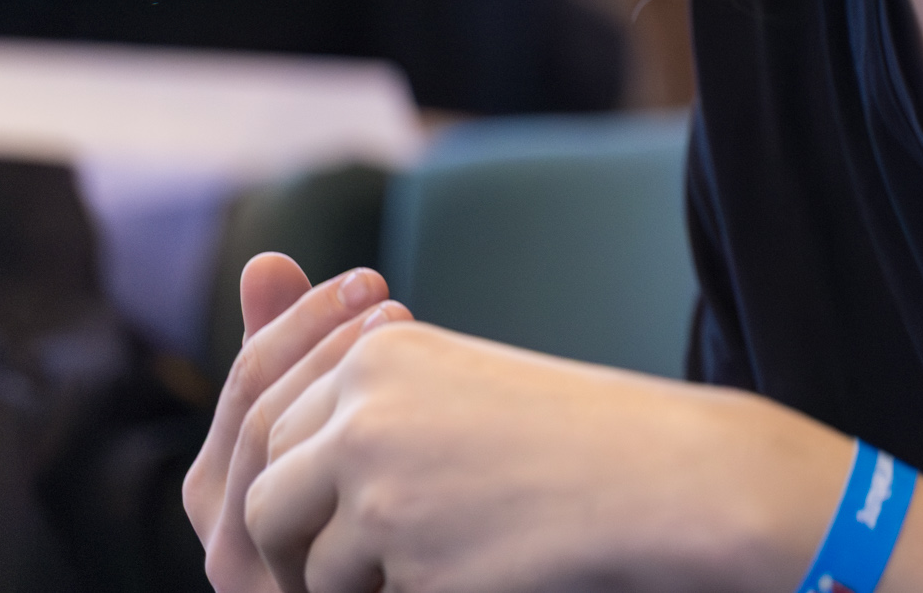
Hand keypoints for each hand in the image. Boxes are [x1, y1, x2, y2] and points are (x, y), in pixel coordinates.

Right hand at [184, 256, 412, 592]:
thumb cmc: (395, 505)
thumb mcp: (342, 426)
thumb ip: (299, 358)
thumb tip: (264, 261)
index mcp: (224, 489)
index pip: (249, 384)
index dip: (302, 322)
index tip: (367, 277)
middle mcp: (226, 537)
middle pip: (257, 414)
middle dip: (319, 342)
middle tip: (384, 290)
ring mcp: (258, 575)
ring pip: (279, 455)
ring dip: (336, 379)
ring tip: (400, 327)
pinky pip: (314, 513)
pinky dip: (356, 451)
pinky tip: (415, 409)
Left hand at [242, 320, 851, 592]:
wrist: (659, 475)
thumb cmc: (564, 430)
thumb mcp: (451, 383)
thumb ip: (356, 389)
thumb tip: (264, 360)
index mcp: (378, 353)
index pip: (271, 424)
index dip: (306, 478)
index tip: (366, 495)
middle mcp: (363, 411)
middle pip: (263, 495)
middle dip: (304, 534)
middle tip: (383, 542)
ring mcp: (380, 487)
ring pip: (303, 561)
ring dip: (352, 574)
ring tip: (440, 548)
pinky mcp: (407, 556)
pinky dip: (410, 591)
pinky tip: (474, 565)